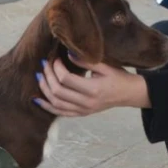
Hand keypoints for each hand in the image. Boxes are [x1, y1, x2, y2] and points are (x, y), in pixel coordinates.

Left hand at [34, 53, 150, 116]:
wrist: (129, 94)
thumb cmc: (119, 77)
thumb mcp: (105, 66)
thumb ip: (86, 61)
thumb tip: (68, 53)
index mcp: (93, 89)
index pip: (66, 79)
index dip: (57, 68)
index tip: (56, 58)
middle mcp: (86, 103)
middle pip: (58, 91)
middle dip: (48, 76)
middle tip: (44, 64)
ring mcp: (83, 110)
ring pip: (56, 103)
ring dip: (44, 90)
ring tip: (39, 77)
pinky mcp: (81, 114)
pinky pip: (60, 113)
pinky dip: (47, 106)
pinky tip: (38, 99)